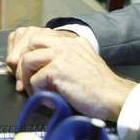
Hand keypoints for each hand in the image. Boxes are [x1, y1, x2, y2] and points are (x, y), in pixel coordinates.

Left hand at [12, 33, 136, 122]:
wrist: (114, 97)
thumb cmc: (100, 89)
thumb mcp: (83, 65)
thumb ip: (64, 61)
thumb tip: (42, 72)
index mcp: (73, 41)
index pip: (42, 40)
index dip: (33, 56)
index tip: (33, 74)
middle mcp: (66, 43)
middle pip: (30, 43)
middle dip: (25, 64)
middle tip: (28, 82)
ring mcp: (62, 54)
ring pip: (27, 59)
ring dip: (27, 78)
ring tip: (37, 92)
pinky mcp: (58, 68)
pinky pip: (35, 79)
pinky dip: (37, 92)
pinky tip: (49, 99)